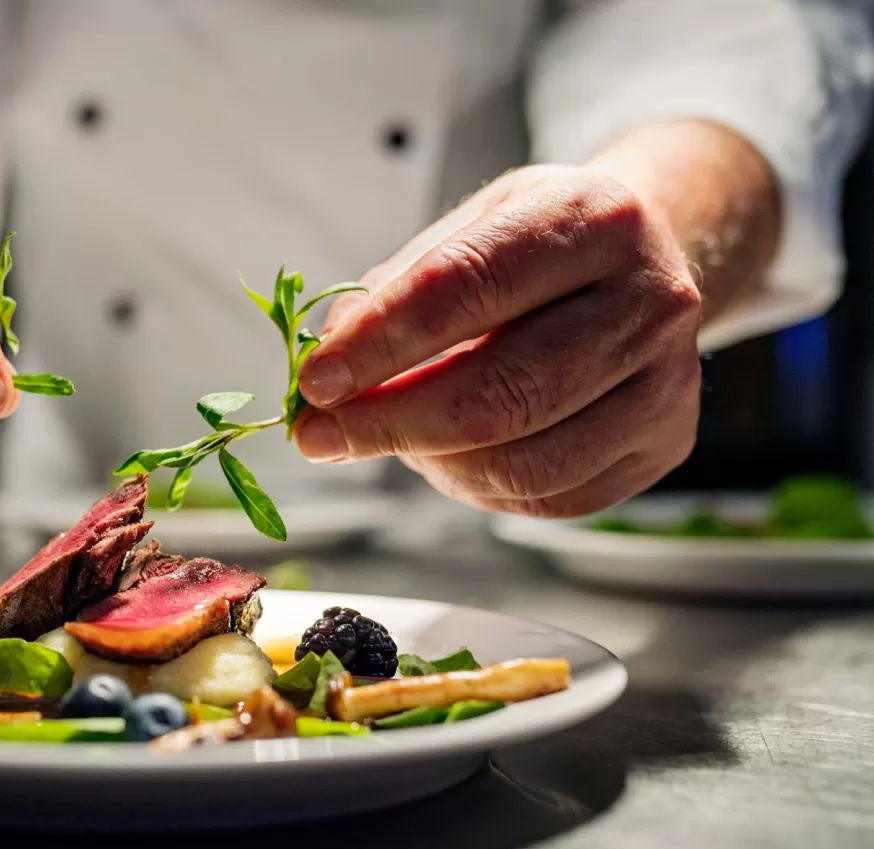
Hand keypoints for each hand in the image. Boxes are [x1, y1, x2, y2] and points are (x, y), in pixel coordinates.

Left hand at [294, 163, 704, 517]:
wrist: (647, 260)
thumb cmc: (539, 245)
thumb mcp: (469, 227)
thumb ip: (394, 290)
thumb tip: (327, 364)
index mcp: (593, 218)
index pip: (465, 288)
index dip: (379, 344)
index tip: (314, 381)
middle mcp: (650, 298)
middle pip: (498, 393)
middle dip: (387, 424)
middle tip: (317, 435)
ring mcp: (667, 380)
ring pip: (522, 461)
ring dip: (428, 462)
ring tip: (384, 437)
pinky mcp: (664, 443)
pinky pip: (547, 497)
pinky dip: (474, 488)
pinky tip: (443, 456)